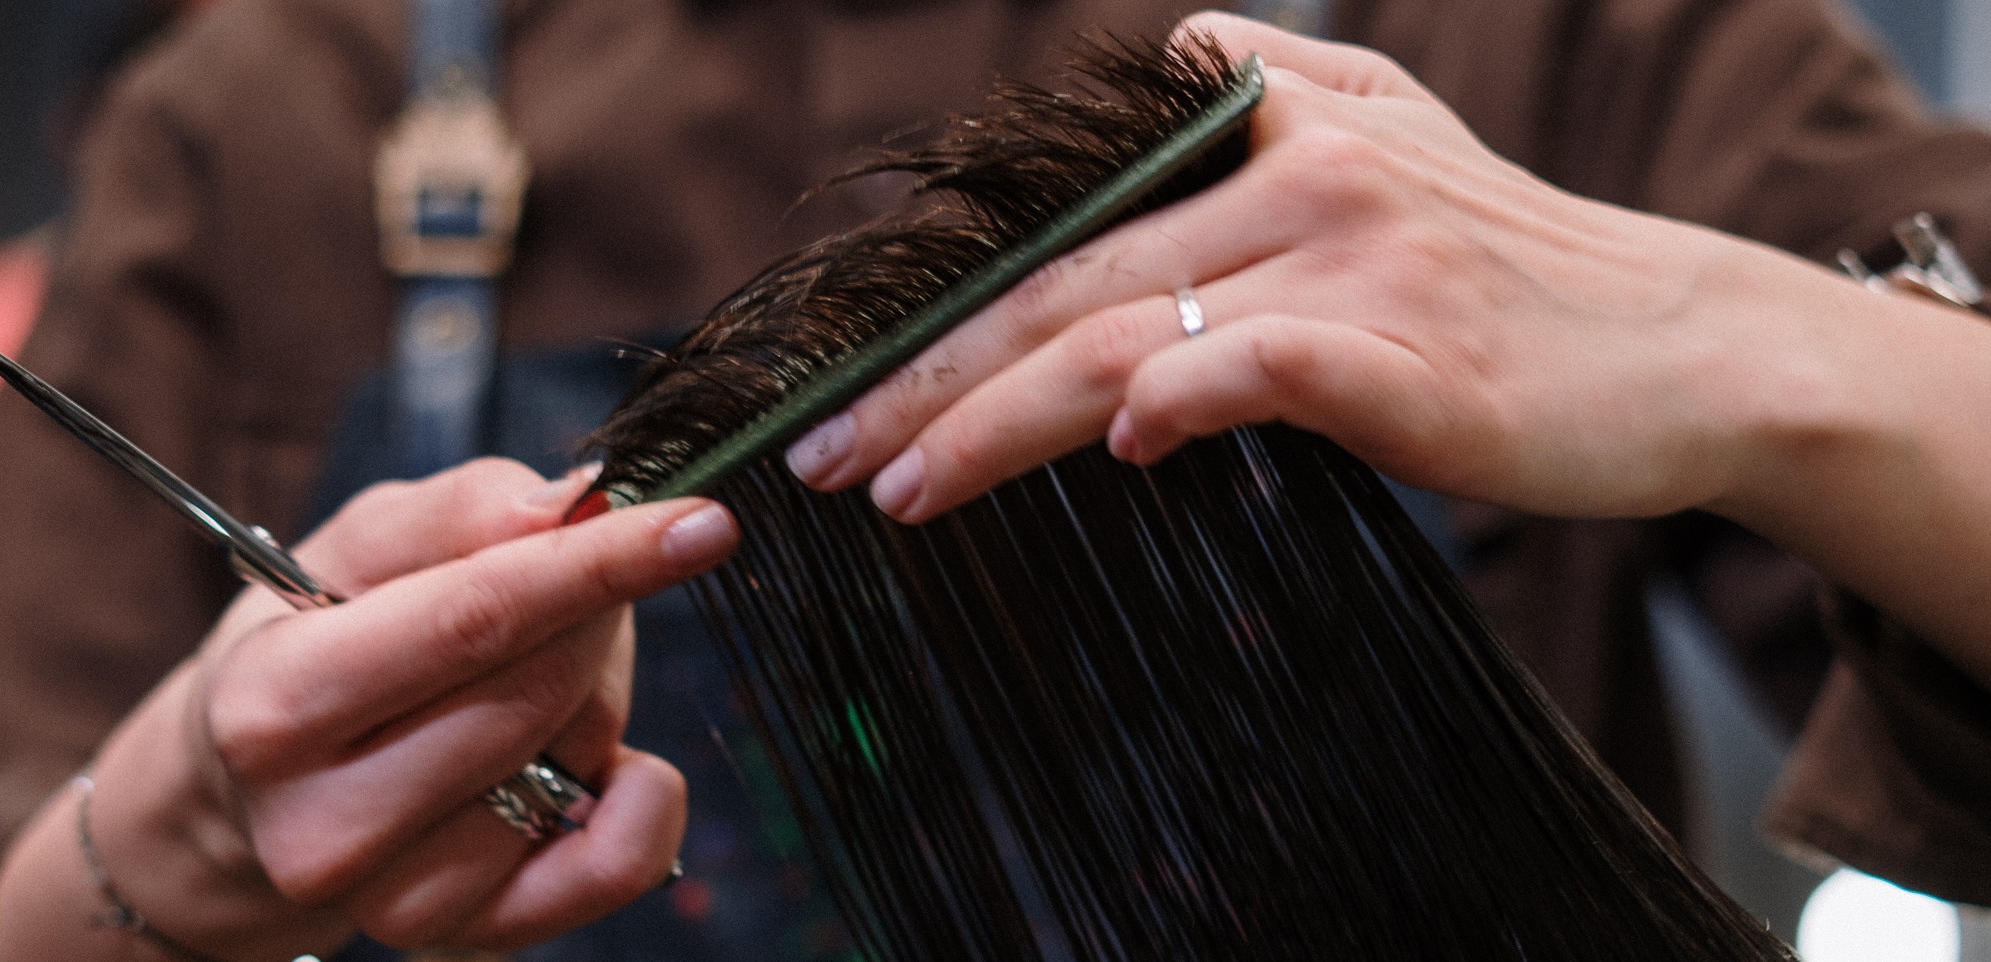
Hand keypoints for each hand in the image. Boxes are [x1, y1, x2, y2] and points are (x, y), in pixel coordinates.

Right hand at [13, 459, 737, 958]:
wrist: (255, 788)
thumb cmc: (319, 638)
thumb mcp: (358, 545)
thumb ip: (460, 510)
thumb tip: (569, 509)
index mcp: (276, 703)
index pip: (476, 617)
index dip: (601, 561)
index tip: (702, 521)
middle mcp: (324, 821)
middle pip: (541, 687)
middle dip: (594, 611)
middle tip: (575, 584)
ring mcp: (395, 897)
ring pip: (579, 761)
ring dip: (596, 697)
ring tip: (527, 682)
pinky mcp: (468, 936)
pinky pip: (617, 863)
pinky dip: (641, 795)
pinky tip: (597, 762)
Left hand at [780, 11, 1990, 681]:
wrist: (1689, 346)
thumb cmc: (1524, 267)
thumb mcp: (1405, 132)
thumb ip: (1287, 87)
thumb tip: (1183, 49)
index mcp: (1272, 132)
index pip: (1069, 233)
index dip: (948, 315)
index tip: (847, 394)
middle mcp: (1296, 177)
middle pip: (1069, 286)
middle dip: (930, 381)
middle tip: (826, 456)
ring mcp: (1355, 258)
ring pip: (1132, 329)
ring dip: (1000, 415)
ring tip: (901, 489)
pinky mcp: (1412, 348)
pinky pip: (1267, 362)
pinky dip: (1184, 393)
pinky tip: (1113, 445)